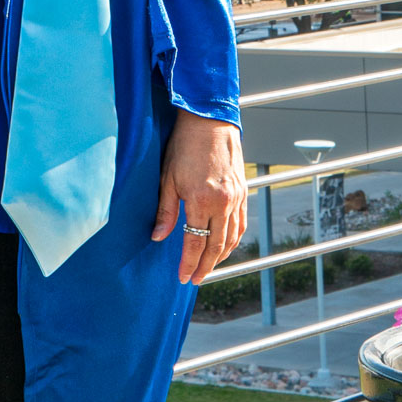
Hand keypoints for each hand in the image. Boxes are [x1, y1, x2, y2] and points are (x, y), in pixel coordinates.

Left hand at [152, 111, 246, 285]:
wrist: (209, 121)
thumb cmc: (184, 146)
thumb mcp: (167, 177)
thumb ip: (165, 210)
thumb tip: (158, 237)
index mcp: (201, 201)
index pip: (196, 243)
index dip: (189, 263)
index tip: (184, 278)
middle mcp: (223, 204)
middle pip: (216, 246)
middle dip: (206, 266)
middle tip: (196, 280)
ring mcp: (236, 199)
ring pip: (232, 238)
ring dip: (221, 256)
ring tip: (208, 267)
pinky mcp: (242, 192)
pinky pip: (240, 224)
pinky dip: (233, 239)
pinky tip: (224, 245)